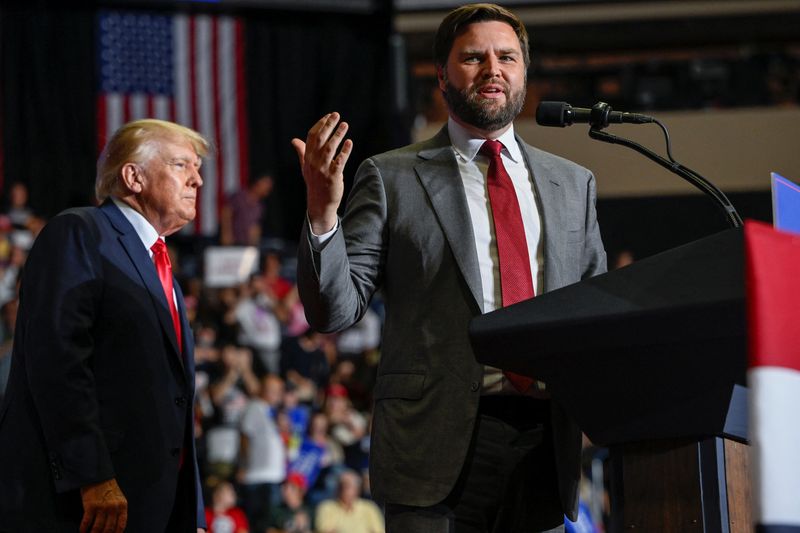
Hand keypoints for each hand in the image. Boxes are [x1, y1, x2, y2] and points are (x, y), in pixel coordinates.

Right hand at [79, 478, 127, 532]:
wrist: (98, 476)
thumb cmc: (108, 488)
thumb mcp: (118, 498)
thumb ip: (118, 511)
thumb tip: (114, 527)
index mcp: (122, 506)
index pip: (121, 525)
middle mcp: (113, 508)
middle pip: (109, 528)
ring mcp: (102, 507)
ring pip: (98, 527)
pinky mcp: (91, 506)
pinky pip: (87, 522)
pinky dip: (84, 529)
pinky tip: (82, 531)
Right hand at [291, 112, 352, 234]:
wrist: (319, 203)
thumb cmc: (314, 183)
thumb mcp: (305, 167)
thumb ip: (301, 152)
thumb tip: (294, 140)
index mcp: (307, 158)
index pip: (312, 137)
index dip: (320, 125)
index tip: (328, 115)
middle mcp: (314, 162)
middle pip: (320, 139)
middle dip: (328, 125)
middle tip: (336, 115)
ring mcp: (323, 169)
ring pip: (329, 148)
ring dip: (337, 135)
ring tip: (344, 125)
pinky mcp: (333, 177)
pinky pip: (339, 162)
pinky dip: (344, 151)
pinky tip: (349, 142)